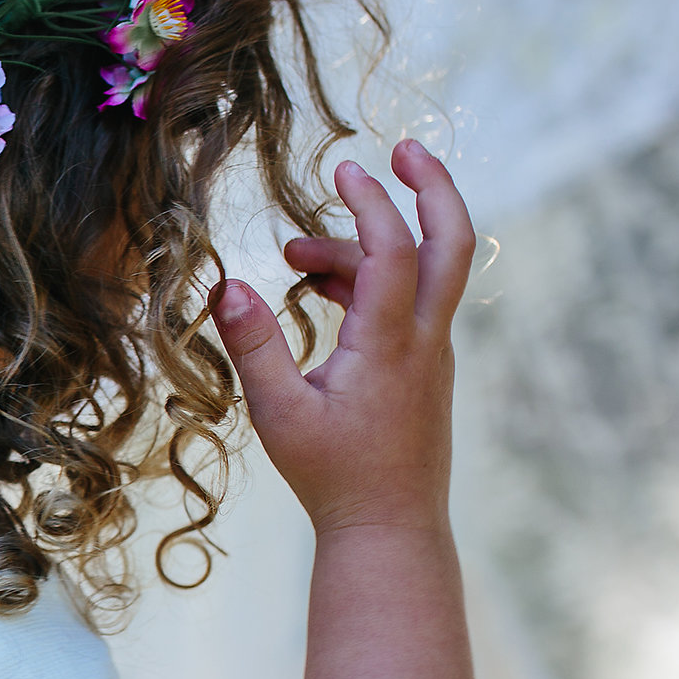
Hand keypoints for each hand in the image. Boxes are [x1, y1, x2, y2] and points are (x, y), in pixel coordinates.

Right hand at [209, 139, 476, 534]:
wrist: (389, 528)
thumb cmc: (333, 477)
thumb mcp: (279, 414)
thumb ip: (254, 346)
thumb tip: (226, 285)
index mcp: (390, 347)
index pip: (392, 252)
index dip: (371, 203)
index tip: (342, 168)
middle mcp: (424, 341)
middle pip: (452, 243)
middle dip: (432, 187)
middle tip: (401, 149)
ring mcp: (431, 353)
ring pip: (418, 273)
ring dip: (365, 248)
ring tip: (294, 261)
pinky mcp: (425, 366)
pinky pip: (408, 301)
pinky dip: (371, 280)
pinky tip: (320, 293)